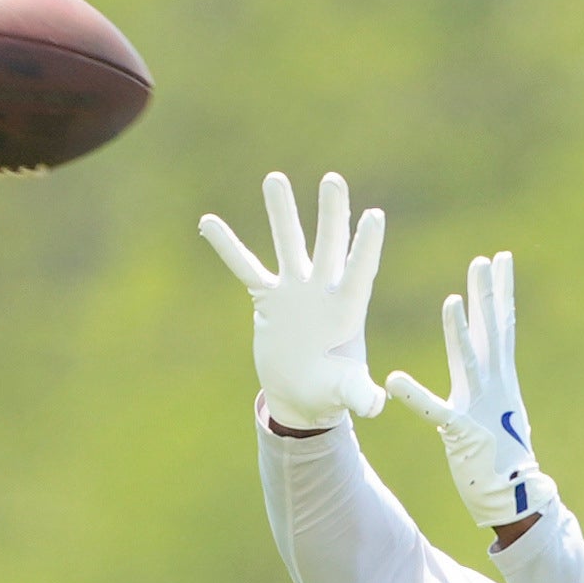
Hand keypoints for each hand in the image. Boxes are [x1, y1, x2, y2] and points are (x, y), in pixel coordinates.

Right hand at [196, 170, 384, 430]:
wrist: (302, 396)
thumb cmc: (330, 393)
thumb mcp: (345, 394)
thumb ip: (359, 394)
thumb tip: (374, 405)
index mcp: (347, 309)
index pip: (359, 271)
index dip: (366, 246)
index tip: (375, 215)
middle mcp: (323, 290)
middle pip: (328, 245)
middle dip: (331, 214)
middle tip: (333, 180)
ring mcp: (295, 290)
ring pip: (288, 243)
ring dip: (282, 212)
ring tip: (275, 178)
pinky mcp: (268, 298)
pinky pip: (245, 267)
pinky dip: (228, 246)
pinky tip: (208, 221)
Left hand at [385, 248, 547, 531]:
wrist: (514, 495)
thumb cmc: (502, 457)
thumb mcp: (496, 411)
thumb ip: (489, 385)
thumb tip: (490, 366)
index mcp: (499, 379)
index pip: (501, 326)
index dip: (499, 292)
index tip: (501, 260)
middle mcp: (494, 386)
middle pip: (493, 332)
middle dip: (489, 294)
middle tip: (488, 259)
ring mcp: (480, 407)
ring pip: (469, 361)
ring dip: (461, 331)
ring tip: (453, 299)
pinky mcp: (462, 432)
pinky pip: (434, 412)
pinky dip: (415, 397)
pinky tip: (395, 380)